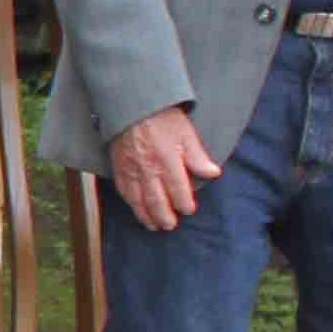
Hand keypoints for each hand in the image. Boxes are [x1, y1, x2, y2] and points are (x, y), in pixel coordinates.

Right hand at [106, 105, 223, 233]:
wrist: (133, 106)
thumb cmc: (163, 118)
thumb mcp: (187, 134)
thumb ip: (198, 157)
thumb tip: (213, 173)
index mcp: (168, 162)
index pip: (179, 192)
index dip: (185, 204)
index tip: (189, 210)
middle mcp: (149, 170)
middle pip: (157, 201)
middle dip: (165, 217)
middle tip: (170, 226)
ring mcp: (132, 170)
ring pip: (138, 200)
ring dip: (146, 215)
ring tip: (153, 225)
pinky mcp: (119, 167)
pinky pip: (124, 190)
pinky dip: (130, 202)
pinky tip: (135, 208)